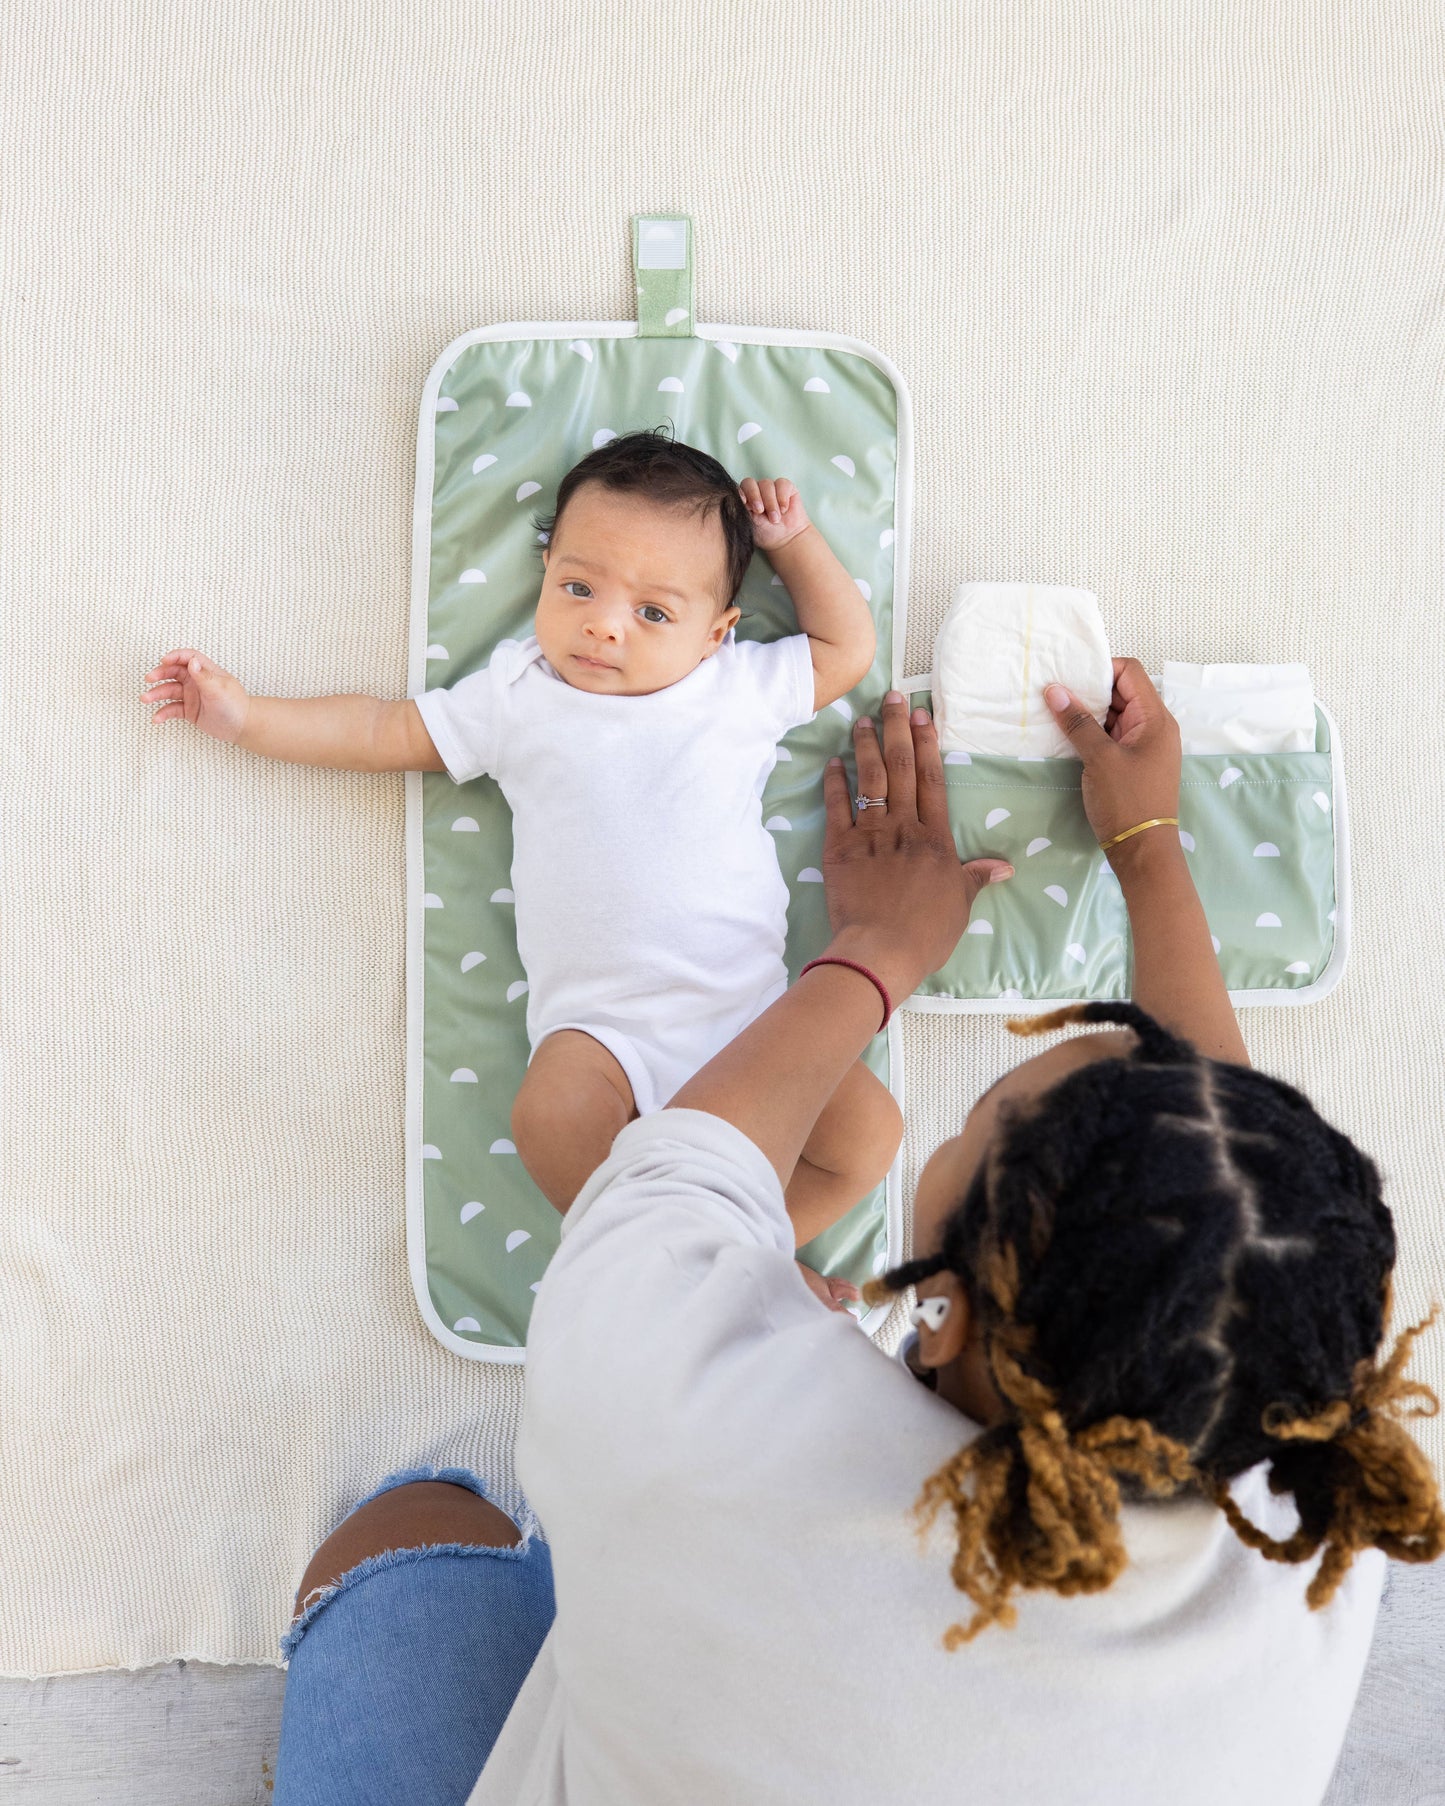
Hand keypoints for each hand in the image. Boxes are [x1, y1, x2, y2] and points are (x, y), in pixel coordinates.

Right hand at [140, 648, 250, 744]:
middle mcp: (196, 681)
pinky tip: (157, 718)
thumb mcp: (219, 689)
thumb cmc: (235, 705)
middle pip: (173, 672)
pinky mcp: (188, 710)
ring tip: (145, 699)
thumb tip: (192, 661)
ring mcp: (191, 695)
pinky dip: (163, 713)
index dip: (175, 656)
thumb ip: (204, 676)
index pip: (188, 657)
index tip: (164, 661)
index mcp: (206, 671)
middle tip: (149, 679)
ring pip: (169, 691)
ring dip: (156, 694)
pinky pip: (172, 709)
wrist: (241, 727)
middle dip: (160, 674)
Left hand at [738, 476, 809, 552]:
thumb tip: (733, 501)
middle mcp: (756, 490)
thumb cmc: (765, 533)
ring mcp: (770, 487)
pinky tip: (784, 510)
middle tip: (760, 511)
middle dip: (754, 496)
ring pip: (767, 484)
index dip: (741, 493)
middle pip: (750, 483)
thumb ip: (741, 510)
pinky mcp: (786, 487)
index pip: (739, 489)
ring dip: (771, 502)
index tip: (745, 504)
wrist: (786, 539)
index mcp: (744, 497)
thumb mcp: (750, 524)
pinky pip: (782, 484)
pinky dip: (782, 498)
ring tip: (775, 519)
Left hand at [819, 692, 1014, 1001]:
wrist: (881, 950)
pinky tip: (832, 761)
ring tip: (861, 718)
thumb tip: (1005, 866)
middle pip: (900, 768)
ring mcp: (870, 835)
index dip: (927, 744)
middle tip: (891, 697)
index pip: (931, 779)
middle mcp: (903, 826)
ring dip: (865, 746)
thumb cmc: (926, 932)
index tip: (923, 714)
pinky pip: (836, 807)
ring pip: (869, 780)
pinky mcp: (839, 849)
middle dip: (896, 728)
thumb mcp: (960, 903)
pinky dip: (834, 783)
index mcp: (935, 837)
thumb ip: (976, 877)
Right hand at [1043, 661, 1182, 868]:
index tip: (1069, 677)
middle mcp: (1154, 726)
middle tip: (1055, 694)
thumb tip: (1055, 690)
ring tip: (1056, 713)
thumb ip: (1078, 722)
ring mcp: (1144, 745)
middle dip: (1090, 690)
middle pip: (1122, 691)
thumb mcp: (1100, 759)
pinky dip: (1092, 732)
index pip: (1129, 672)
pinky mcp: (1133, 762)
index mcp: (1155, 718)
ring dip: (1088, 713)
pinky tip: (1068, 736)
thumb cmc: (1127, 802)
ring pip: (1115, 715)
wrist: (1143, 851)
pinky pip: (1112, 736)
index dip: (1100, 669)